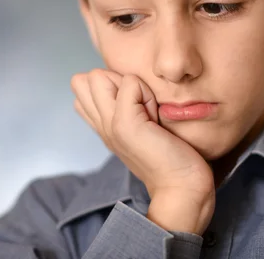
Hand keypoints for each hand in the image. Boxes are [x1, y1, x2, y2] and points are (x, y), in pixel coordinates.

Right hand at [71, 69, 214, 234]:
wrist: (181, 186)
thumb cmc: (171, 156)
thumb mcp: (141, 125)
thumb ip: (127, 104)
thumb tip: (124, 81)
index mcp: (102, 125)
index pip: (82, 87)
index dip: (110, 84)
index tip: (135, 106)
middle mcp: (100, 125)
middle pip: (84, 80)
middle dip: (116, 81)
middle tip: (141, 107)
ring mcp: (109, 125)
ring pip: (99, 76)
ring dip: (131, 86)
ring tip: (148, 111)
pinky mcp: (124, 124)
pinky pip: (130, 83)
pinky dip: (146, 92)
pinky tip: (156, 116)